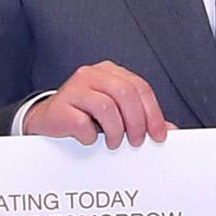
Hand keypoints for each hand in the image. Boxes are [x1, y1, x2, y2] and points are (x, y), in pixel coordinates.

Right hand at [30, 61, 170, 147]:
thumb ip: (140, 118)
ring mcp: (74, 88)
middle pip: (125, 94)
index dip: (153, 113)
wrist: (46, 121)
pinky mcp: (59, 106)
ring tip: (114, 143)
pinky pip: (82, 122)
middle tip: (136, 142)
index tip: (158, 135)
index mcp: (110, 72)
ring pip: (106, 107)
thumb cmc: (84, 115)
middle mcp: (92, 74)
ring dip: (115, 131)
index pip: (140, 87)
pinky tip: (90, 139)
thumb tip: (169, 130)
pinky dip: (91, 136)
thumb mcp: (116, 113)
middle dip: (136, 122)